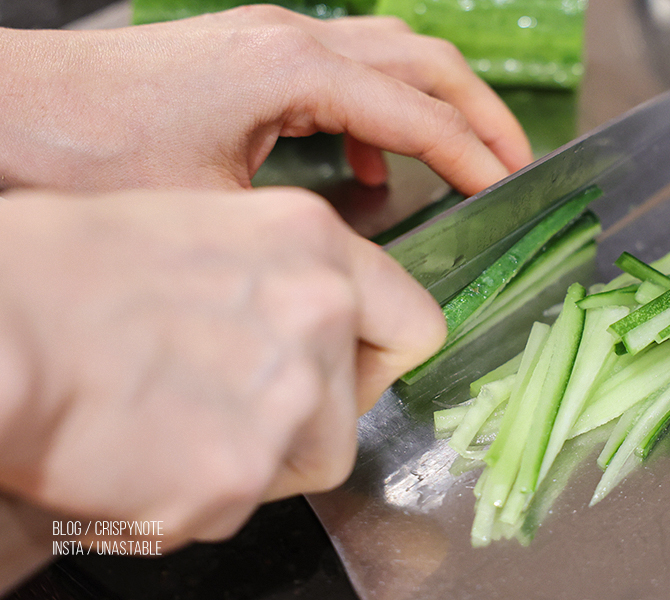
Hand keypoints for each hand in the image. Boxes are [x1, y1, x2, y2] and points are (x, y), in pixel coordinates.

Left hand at [0, 7, 530, 194]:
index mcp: (296, 69)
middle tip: (517, 162)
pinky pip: (346, 74)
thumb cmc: (90, 152)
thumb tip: (358, 254)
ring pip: (391, 56)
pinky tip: (370, 169)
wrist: (12, 107)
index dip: (474, 155)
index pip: (418, 112)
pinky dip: (377, 118)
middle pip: (425, 61)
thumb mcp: (211, 206)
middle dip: (479, 113)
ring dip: (435, 107)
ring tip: (465, 161)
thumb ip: (299, 223)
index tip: (513, 189)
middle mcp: (295, 37)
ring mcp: (275, 37)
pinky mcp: (254, 53)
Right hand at [0, 187, 445, 547]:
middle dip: (306, 419)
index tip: (352, 372)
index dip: (380, 359)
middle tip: (231, 404)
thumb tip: (297, 321)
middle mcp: (318, 315)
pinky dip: (194, 494)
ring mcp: (288, 399)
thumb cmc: (61, 269)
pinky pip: (238, 504)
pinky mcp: (237, 474)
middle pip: (356, 407)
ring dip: (253, 458)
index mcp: (311, 243)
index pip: (412, 323)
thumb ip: (275, 278)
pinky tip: (142, 453)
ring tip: (172, 426)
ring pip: (309, 461)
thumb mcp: (197, 229)